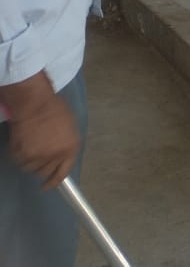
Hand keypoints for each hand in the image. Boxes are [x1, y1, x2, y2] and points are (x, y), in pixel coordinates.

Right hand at [4, 74, 79, 189]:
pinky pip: (19, 161)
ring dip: (30, 160)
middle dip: (41, 166)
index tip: (48, 186)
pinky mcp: (22, 154)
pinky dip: (19, 154)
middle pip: (45, 172)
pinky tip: (23, 141)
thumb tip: (61, 157)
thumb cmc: (56, 110)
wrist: (36, 103)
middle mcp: (55, 156)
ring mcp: (38, 156)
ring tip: (31, 143)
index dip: (54, 182)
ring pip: (30, 168)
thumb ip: (67, 144)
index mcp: (70, 149)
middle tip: (38, 155)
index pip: (63, 173)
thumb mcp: (70, 128)